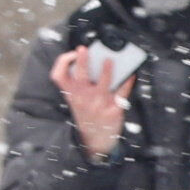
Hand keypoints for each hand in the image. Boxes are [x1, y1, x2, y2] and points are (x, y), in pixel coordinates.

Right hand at [52, 43, 132, 158]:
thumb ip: (79, 84)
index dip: (62, 63)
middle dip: (81, 61)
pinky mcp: (114, 110)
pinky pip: (122, 93)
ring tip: (109, 59)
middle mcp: (82, 98)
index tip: (71, 54)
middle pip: (79, 76)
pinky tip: (131, 74)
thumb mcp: (76, 100)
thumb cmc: (87, 114)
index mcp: (71, 94)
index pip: (58, 76)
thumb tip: (93, 62)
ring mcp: (98, 104)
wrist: (95, 140)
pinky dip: (127, 82)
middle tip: (83, 49)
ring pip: (103, 83)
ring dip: (106, 70)